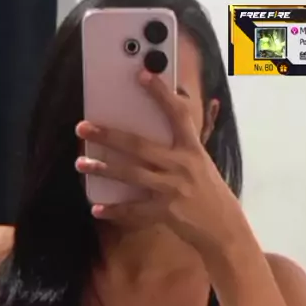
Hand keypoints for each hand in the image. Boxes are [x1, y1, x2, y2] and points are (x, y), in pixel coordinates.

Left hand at [75, 70, 248, 260]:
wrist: (225, 230)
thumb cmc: (211, 195)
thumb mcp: (202, 165)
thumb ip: (185, 145)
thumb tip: (174, 117)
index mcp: (193, 150)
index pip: (178, 114)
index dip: (160, 93)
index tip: (142, 74)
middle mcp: (181, 166)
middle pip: (139, 146)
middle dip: (108, 136)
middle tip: (83, 127)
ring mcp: (172, 189)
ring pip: (131, 175)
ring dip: (103, 169)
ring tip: (81, 164)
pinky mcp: (166, 212)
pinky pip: (134, 211)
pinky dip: (115, 211)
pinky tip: (97, 209)